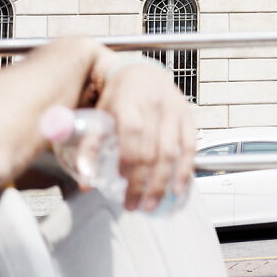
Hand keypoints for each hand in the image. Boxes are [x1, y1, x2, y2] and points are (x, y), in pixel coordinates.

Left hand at [94, 53, 195, 211]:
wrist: (142, 71)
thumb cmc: (118, 95)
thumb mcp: (99, 114)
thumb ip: (91, 146)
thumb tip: (86, 181)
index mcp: (129, 103)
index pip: (132, 133)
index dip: (128, 158)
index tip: (120, 179)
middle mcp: (154, 107)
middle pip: (151, 150)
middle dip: (142, 182)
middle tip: (132, 205)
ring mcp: (174, 112)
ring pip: (171, 152)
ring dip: (162, 182)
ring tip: (151, 204)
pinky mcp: (187, 117)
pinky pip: (190, 147)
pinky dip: (185, 170)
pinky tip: (178, 188)